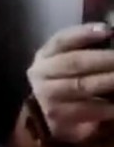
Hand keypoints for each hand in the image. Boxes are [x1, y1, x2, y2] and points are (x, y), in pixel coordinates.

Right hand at [28, 23, 113, 143]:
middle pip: (74, 62)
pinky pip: (88, 109)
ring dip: (108, 80)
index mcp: (44, 56)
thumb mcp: (66, 62)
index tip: (109, 30)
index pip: (62, 40)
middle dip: (104, 59)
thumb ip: (83, 50)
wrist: (48, 115)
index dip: (84, 33)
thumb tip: (108, 33)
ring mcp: (47, 96)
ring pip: (81, 85)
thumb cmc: (65, 82)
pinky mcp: (58, 116)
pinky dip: (109, 106)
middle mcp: (41, 73)